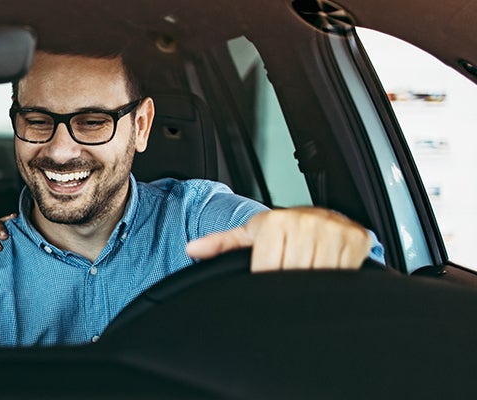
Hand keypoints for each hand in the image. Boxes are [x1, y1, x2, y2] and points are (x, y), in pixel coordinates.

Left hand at [185, 207, 370, 271]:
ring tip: (305, 279)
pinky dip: (335, 280)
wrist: (321, 217)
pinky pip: (344, 272)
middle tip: (287, 282)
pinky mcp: (357, 240)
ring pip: (318, 276)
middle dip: (288, 284)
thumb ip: (221, 244)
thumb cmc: (281, 230)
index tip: (267, 282)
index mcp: (274, 222)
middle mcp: (305, 222)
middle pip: (293, 274)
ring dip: (311, 286)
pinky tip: (325, 276)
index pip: (267, 269)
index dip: (265, 281)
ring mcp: (333, 230)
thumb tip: (192, 249)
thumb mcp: (250, 234)